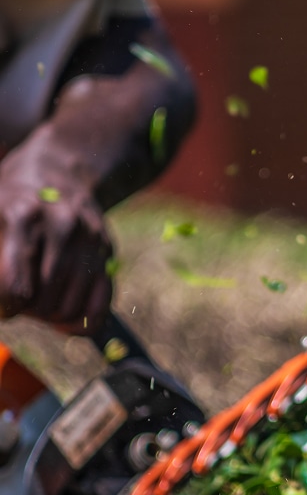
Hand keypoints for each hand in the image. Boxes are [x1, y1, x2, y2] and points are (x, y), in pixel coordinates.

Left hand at [0, 174, 112, 333]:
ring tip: (39, 306)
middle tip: (21, 305)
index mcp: (24, 216)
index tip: (4, 309)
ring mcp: (91, 240)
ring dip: (51, 318)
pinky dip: (84, 323)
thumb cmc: (12, 196)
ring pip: (71, 306)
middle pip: (44, 300)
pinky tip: (66, 325)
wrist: (61, 169)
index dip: (6, 308)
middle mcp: (63, 228)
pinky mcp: (108, 251)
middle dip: (28, 312)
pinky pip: (101, 302)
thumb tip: (2, 301)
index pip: (16, 287)